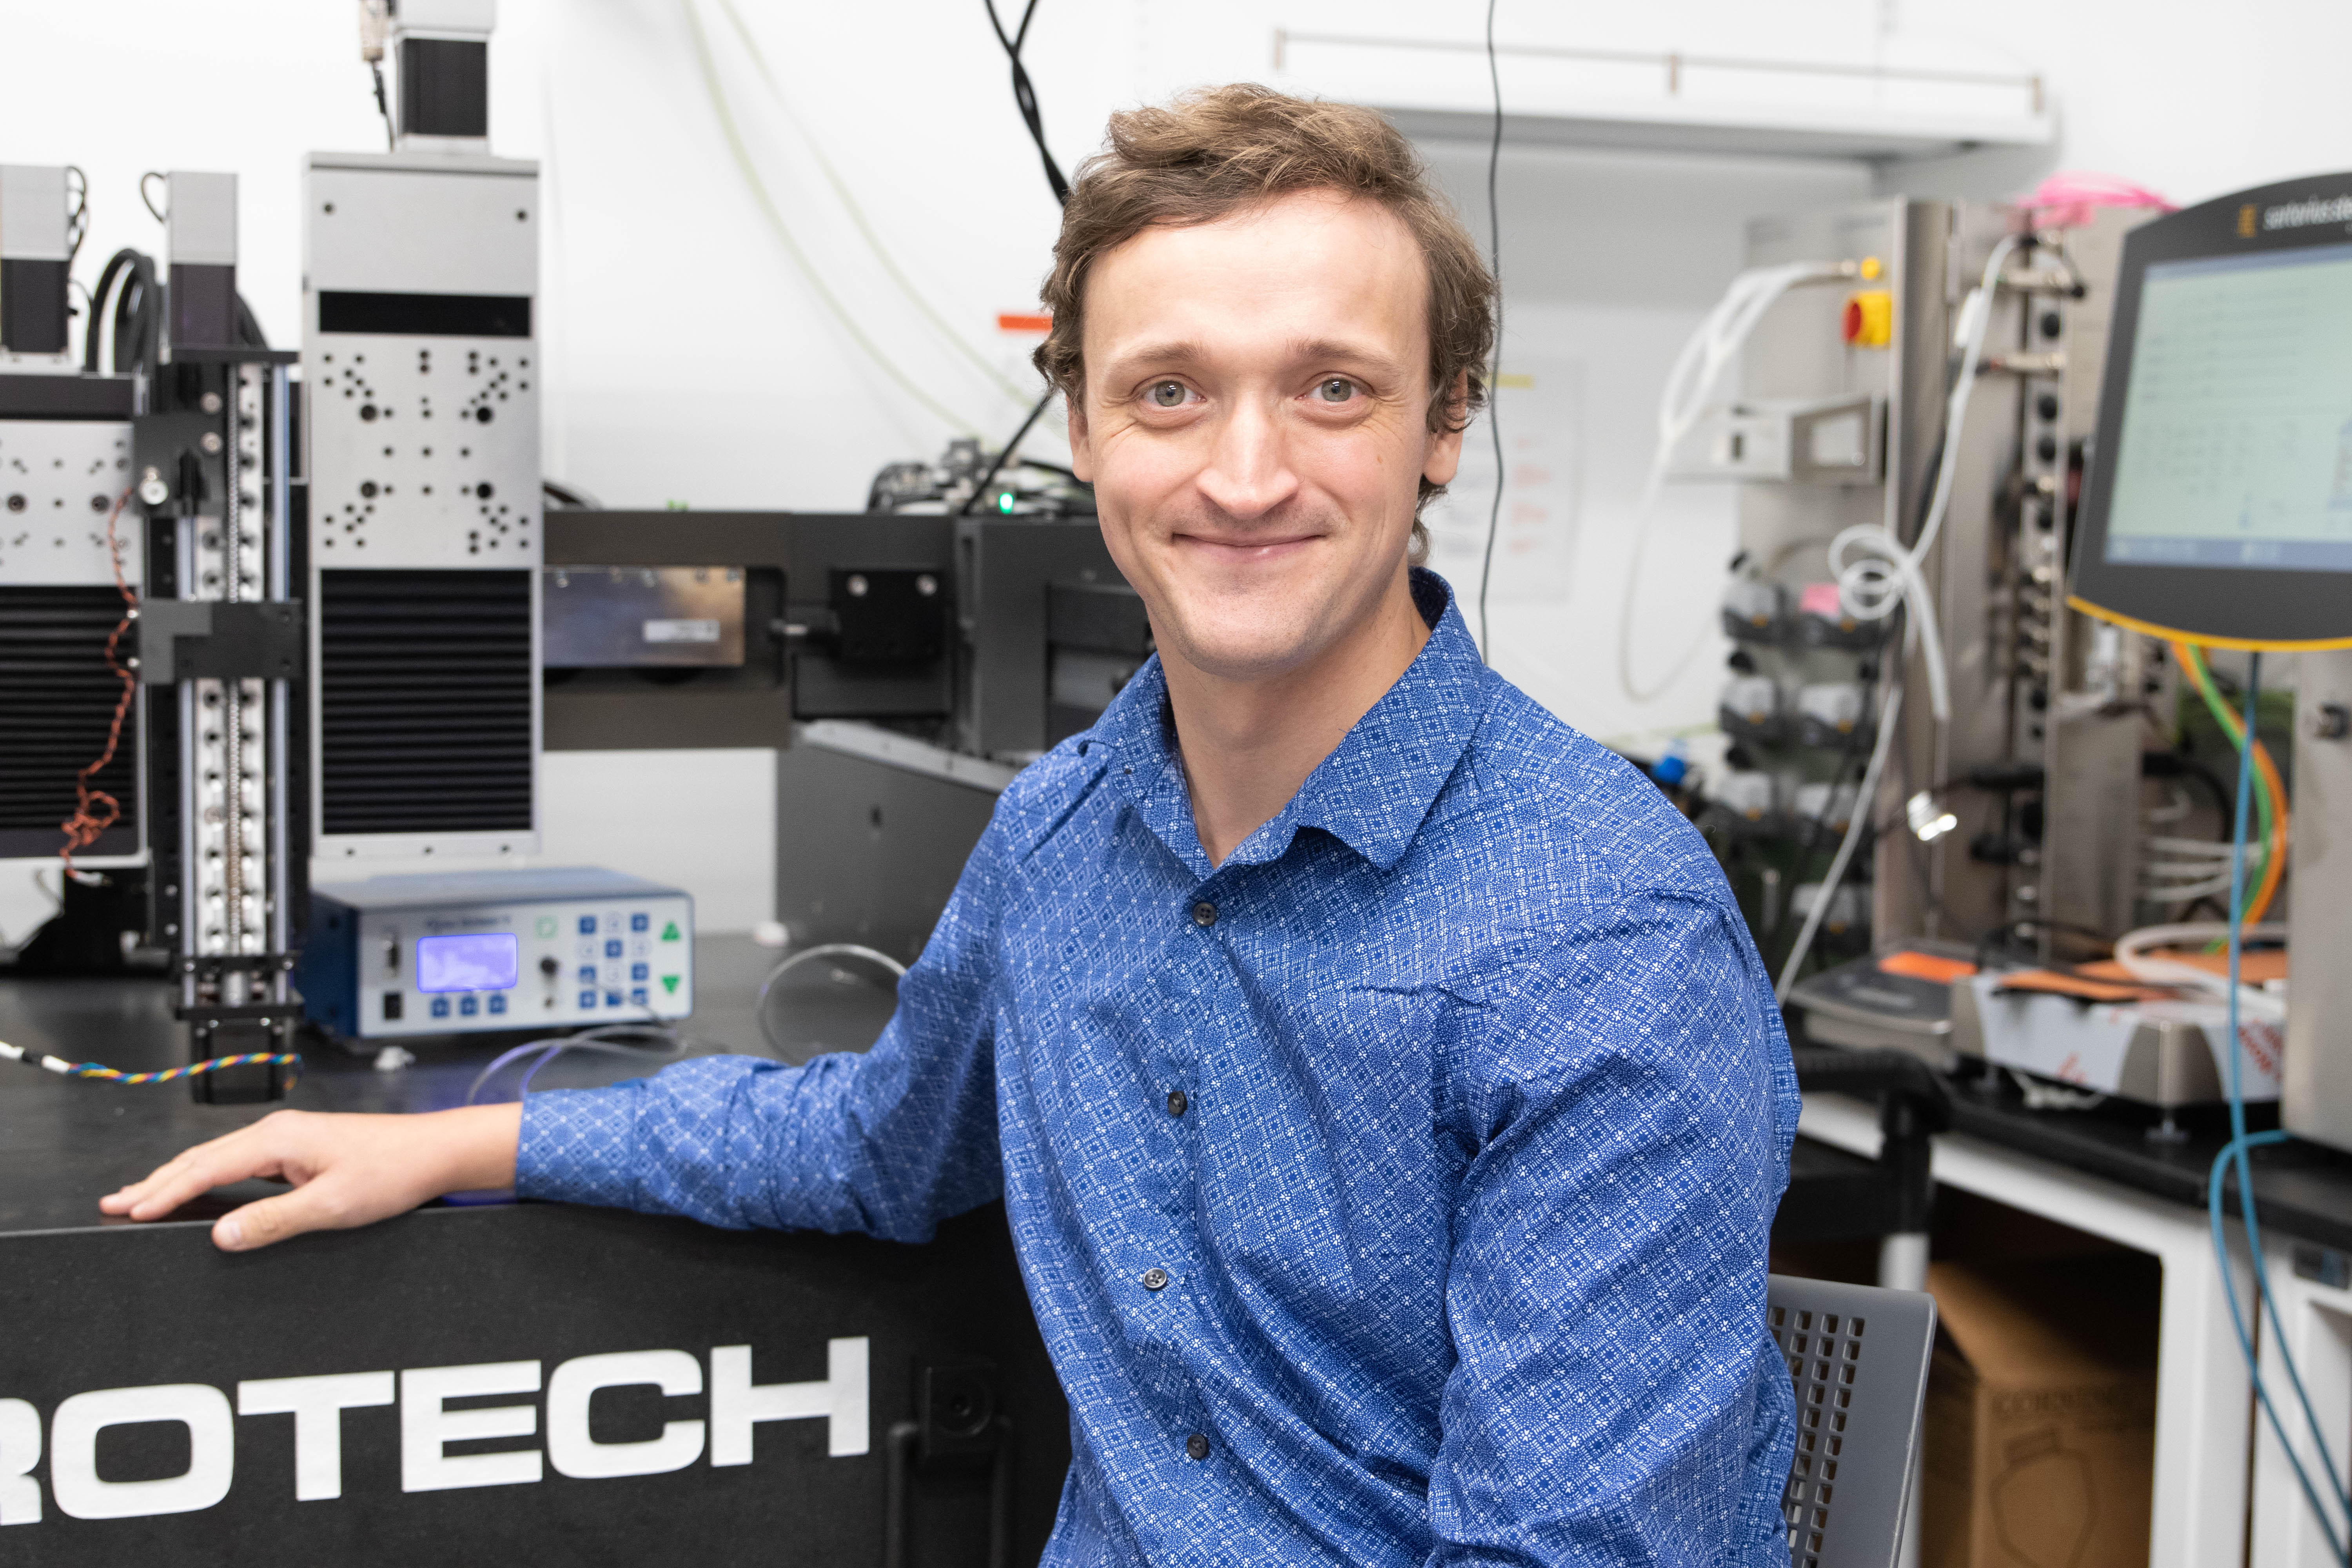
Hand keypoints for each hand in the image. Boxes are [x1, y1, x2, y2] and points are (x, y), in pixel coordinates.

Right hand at [98, 1103, 523, 1251]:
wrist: (434, 1153)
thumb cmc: (393, 1172)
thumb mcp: (331, 1205)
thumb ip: (273, 1221)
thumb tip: (221, 1235)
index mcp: (279, 1138)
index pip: (204, 1168)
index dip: (163, 1192)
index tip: (128, 1211)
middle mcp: (279, 1132)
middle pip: (201, 1158)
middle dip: (156, 1182)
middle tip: (113, 1203)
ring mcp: (288, 1140)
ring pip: (218, 1160)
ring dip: (179, 1179)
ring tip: (141, 1197)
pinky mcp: (300, 1151)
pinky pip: (240, 1165)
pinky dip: (210, 1178)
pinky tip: (201, 1192)